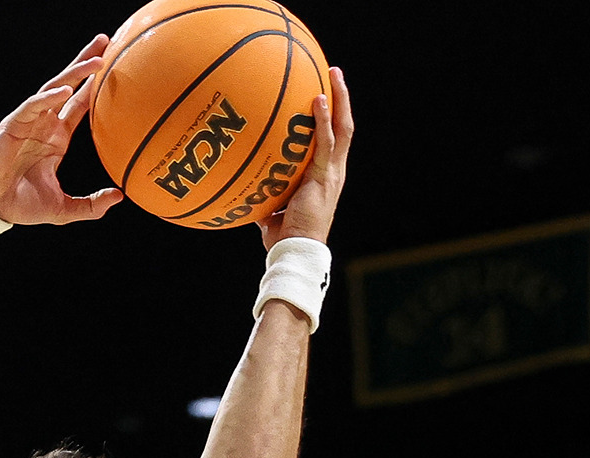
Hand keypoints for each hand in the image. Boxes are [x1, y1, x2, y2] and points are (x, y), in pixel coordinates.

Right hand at [0, 36, 122, 226]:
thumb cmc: (22, 206)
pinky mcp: (12, 126)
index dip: (94, 86)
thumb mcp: (64, 209)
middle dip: (85, 62)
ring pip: (53, 89)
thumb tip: (119, 196)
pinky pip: (32, 106)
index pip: (79, 104)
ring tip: (95, 60)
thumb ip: (91, 206)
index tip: (114, 67)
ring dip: (74, 73)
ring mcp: (28, 123)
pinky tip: (65, 90)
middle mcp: (43, 125)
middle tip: (106, 41)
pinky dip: (48, 97)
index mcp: (56, 138)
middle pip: (68, 85)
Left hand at [257, 66, 352, 250]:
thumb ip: (265, 196)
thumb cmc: (283, 236)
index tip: (324, 93)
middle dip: (341, 98)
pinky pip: (325, 142)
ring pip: (342, 127)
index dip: (332, 116)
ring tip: (332, 73)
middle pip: (343, 126)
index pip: (333, 139)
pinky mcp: (324, 176)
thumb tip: (245, 189)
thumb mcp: (272, 210)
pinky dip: (322, 120)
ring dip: (339, 99)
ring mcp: (332, 172)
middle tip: (333, 72)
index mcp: (325, 176)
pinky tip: (317, 99)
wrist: (295, 251)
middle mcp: (334, 171)